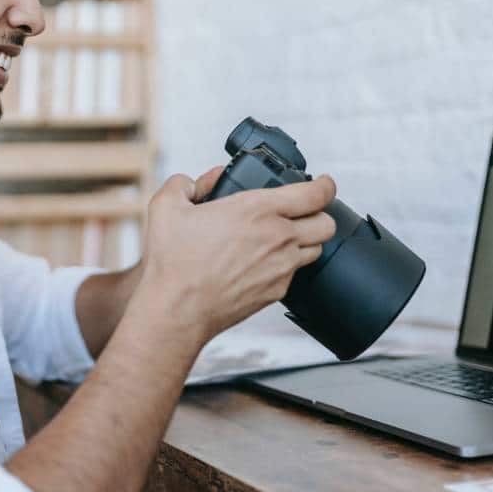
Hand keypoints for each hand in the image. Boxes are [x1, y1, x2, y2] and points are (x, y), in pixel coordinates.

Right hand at [133, 168, 337, 346]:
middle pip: (326, 222)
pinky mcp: (277, 291)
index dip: (325, 184)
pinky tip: (266, 262)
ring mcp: (281, 267)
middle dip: (320, 213)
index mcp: (257, 209)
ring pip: (316, 248)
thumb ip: (184, 184)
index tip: (323, 183)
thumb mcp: (166, 206)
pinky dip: (287, 264)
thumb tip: (197, 183)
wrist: (178, 309)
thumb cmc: (174, 262)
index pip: (315, 193)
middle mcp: (277, 237)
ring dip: (307, 239)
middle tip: (304, 210)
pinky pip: (295, 272)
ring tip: (285, 236)